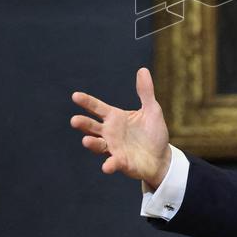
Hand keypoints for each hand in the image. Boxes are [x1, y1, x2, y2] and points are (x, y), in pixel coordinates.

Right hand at [70, 68, 171, 188]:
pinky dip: (109, 165)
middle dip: (83, 124)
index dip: (86, 102)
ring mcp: (113, 148)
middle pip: (92, 127)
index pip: (97, 108)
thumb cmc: (153, 132)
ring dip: (91, 143)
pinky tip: (107, 166)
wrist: (161, 157)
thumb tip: (142, 70)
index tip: (75, 96)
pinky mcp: (121, 162)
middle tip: (74, 120)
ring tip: (86, 141)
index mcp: (115, 118)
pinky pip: (112, 163)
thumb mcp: (152, 109)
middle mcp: (110, 133)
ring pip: (97, 145)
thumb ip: (145, 92)